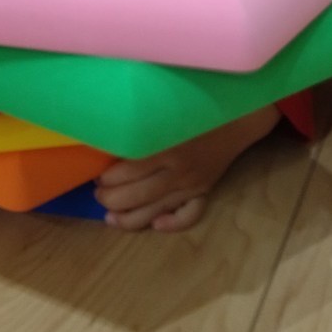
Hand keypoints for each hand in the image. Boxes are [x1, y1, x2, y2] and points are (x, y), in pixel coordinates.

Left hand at [95, 106, 278, 231]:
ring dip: (129, 219)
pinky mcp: (205, 191)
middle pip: (136, 196)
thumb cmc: (193, 106)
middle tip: (98, 195)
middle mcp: (177, 171)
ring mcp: (192, 185)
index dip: (107, 179)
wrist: (236, 114)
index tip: (96, 176)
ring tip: (111, 217)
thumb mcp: (162, 110)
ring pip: (156, 211)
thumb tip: (108, 136)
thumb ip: (139, 125)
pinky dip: (172, 223)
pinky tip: (156, 224)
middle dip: (111, 199)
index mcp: (164, 148)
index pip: (127, 173)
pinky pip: (190, 215)